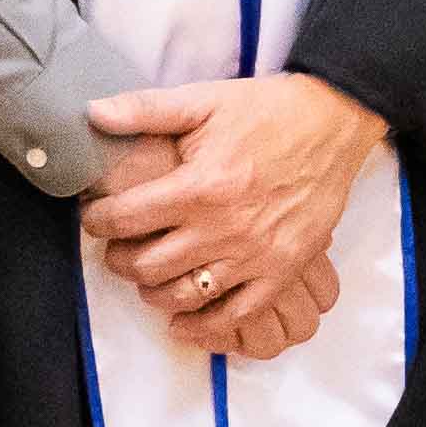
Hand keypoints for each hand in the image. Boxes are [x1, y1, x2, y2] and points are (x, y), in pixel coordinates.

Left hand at [85, 72, 390, 348]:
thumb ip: (144, 109)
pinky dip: (203, 325)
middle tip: (116, 248)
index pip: (126, 218)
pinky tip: (183, 319)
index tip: (95, 217)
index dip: (99, 220)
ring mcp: (256, 255)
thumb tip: (92, 114)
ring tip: (146, 277)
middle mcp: (224, 228)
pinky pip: (236, 315)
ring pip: (184, 295)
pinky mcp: (283, 270)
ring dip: (153, 292)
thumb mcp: (203, 101)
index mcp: (199, 186)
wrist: (333, 122)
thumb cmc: (266, 111)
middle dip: (120, 259)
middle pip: (148, 265)